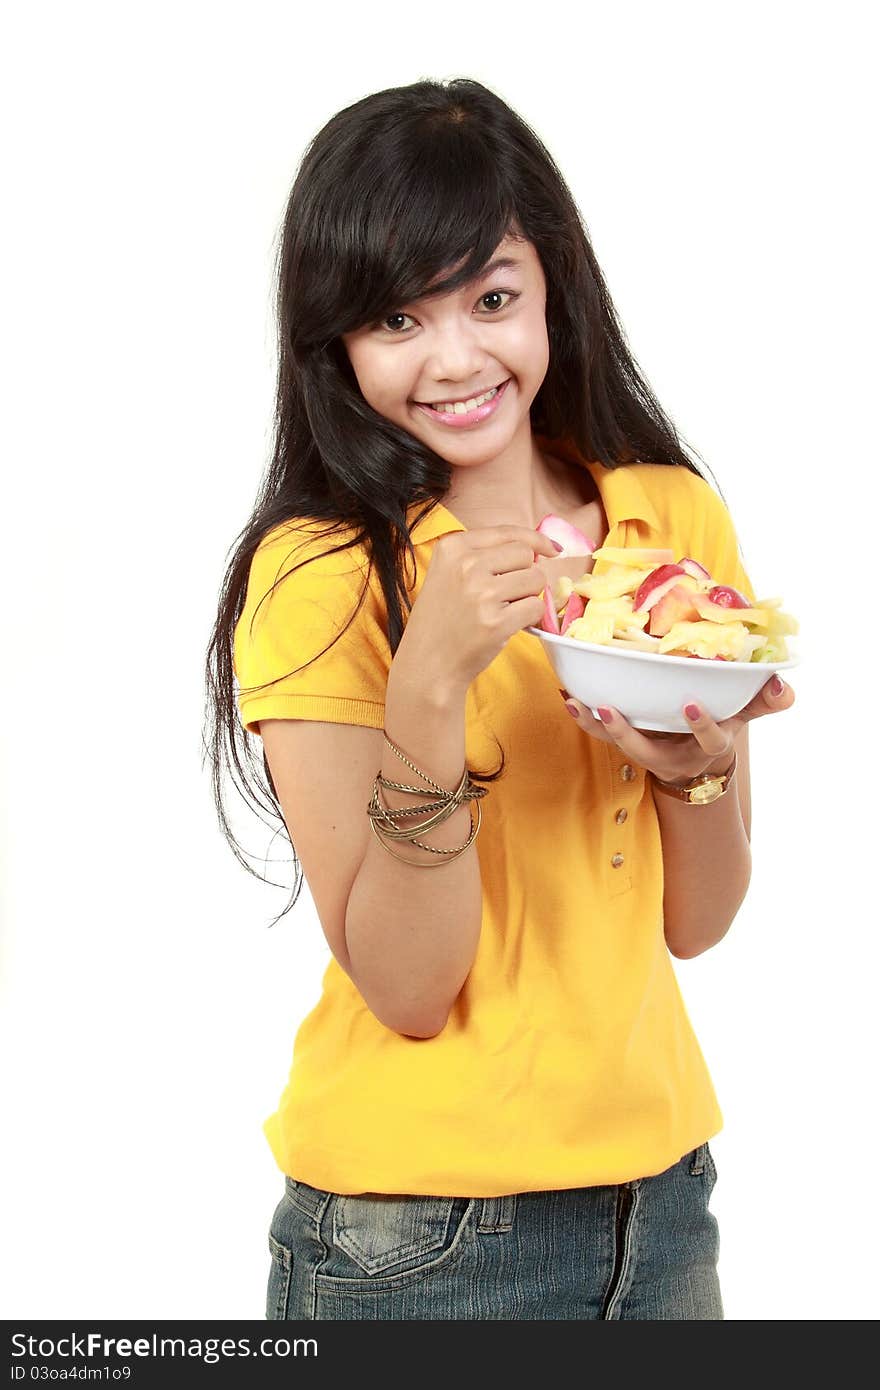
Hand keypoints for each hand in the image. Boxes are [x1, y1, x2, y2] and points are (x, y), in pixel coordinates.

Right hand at [401, 525, 559, 692]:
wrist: (427, 663)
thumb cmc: (443, 619)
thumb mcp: (449, 573)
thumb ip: (486, 555)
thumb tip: (542, 548)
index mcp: (452, 547)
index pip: (508, 532)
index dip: (536, 540)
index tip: (552, 549)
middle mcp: (466, 565)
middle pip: (526, 554)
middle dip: (525, 573)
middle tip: (506, 596)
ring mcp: (481, 594)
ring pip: (536, 579)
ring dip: (528, 596)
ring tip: (503, 610)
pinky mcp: (496, 622)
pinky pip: (536, 607)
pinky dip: (530, 618)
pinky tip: (507, 625)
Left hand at [559, 674, 794, 783]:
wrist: (698, 764)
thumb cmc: (722, 727)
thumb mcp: (745, 716)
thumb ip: (764, 701)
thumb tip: (782, 684)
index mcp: (709, 744)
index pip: (709, 738)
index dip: (702, 725)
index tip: (691, 704)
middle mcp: (673, 752)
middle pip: (645, 748)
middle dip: (627, 732)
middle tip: (607, 710)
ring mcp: (647, 749)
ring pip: (616, 742)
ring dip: (594, 724)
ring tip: (575, 702)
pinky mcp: (627, 743)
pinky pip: (601, 732)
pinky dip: (584, 715)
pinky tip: (568, 694)